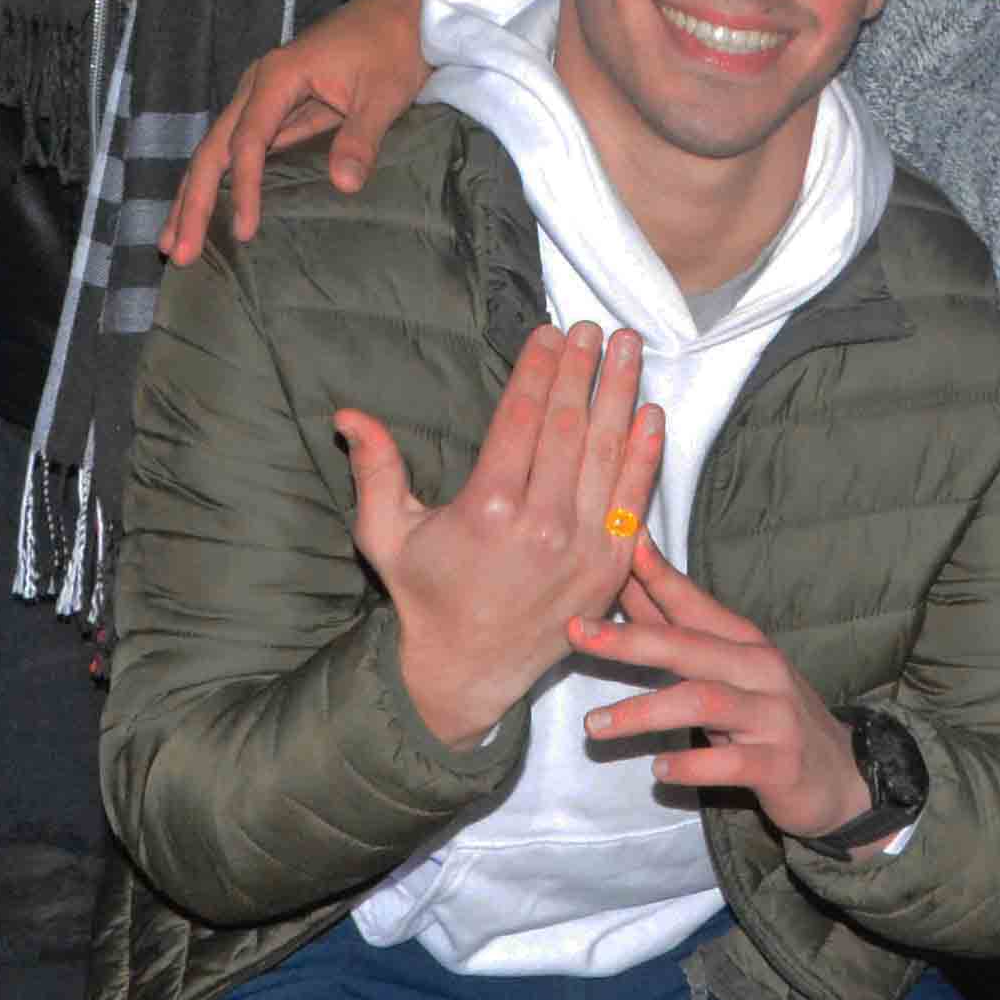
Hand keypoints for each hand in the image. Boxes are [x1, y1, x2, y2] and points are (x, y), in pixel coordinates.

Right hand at [169, 0, 436, 259]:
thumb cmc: (394, 48)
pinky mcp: (275, 105)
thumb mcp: (384, 94)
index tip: (244, 231)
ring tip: (173, 240)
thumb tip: (345, 185)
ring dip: (195, 194)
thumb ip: (361, 138)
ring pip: (217, 149)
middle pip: (214, 148)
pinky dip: (221, 181)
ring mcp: (262, 94)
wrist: (406, 14)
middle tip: (178, 250)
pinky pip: (238, 147)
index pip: (247, 142)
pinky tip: (207, 209)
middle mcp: (258, 84)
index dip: (244, 189)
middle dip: (194, 201)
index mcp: (278, 76)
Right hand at [340, 322, 663, 745]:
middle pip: (569, 426)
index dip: (539, 369)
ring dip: (620, 394)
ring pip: (606, 454)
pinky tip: (651, 414)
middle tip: (592, 327)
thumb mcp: (385, 534)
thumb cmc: (425, 595)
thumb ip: (374, 470)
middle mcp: (540, 525)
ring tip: (628, 348)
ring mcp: (581, 548)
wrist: (467, 671)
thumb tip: (347, 415)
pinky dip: (645, 455)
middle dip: (582, 370)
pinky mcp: (608, 570)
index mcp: (487, 509)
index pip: (522, 418)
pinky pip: (632, 500)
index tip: (550, 333)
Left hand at [570, 539, 874, 837]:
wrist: (846, 777)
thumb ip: (683, 635)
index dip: (655, 576)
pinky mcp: (780, 764)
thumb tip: (629, 583)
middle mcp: (762, 671)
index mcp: (746, 643)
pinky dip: (691, 765)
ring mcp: (774, 717)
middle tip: (577, 635)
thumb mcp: (732, 673)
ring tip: (596, 726)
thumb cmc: (772, 718)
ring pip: (704, 703)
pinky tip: (659, 771)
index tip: (617, 549)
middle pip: (690, 647)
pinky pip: (730, 763)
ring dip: (644, 712)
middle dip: (629, 640)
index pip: (694, 604)